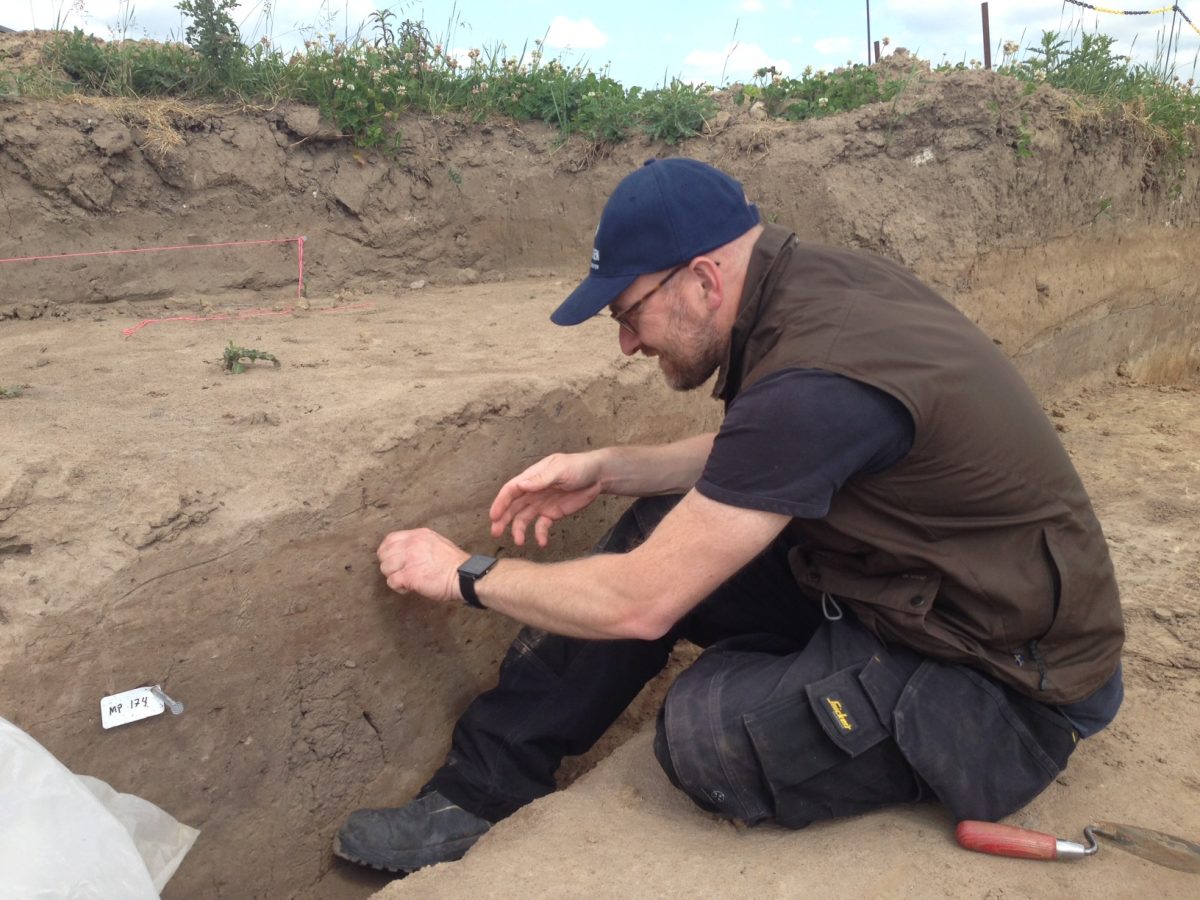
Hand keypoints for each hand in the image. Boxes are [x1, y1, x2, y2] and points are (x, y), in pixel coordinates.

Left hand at [377, 528, 469, 601]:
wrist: (463, 576)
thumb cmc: (454, 564)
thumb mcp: (437, 543)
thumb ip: (420, 544)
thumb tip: (407, 551)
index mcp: (419, 535)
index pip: (390, 539)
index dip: (387, 551)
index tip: (392, 560)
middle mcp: (412, 544)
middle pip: (384, 554)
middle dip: (389, 565)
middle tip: (400, 572)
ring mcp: (409, 559)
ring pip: (385, 568)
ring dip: (394, 576)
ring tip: (406, 580)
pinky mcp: (409, 575)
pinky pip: (392, 582)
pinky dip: (399, 587)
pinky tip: (409, 588)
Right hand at [489, 452, 603, 546]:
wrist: (598, 476)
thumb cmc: (579, 467)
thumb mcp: (560, 470)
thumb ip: (541, 479)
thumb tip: (521, 485)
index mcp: (533, 477)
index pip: (511, 490)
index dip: (500, 502)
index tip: (494, 516)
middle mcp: (533, 491)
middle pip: (513, 506)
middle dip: (503, 519)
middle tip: (495, 533)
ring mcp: (542, 503)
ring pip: (524, 518)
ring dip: (518, 530)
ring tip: (518, 542)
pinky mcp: (552, 513)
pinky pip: (541, 526)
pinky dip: (539, 534)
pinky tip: (541, 542)